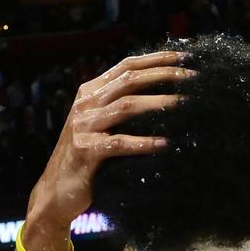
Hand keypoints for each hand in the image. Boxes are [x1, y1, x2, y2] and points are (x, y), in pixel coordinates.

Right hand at [26, 51, 192, 238]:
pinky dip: (143, 143)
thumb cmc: (89, 161)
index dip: (156, 60)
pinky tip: (165, 144)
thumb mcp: (102, 127)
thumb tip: (166, 98)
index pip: (126, 67)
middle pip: (129, 80)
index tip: (185, 57)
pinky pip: (118, 143)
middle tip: (193, 78)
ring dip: (159, 103)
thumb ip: (122, 109)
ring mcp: (84, 127)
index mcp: (91, 93)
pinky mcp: (85, 151)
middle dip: (164, 75)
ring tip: (185, 105)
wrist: (56, 193)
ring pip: (126, 106)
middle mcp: (86, 104)